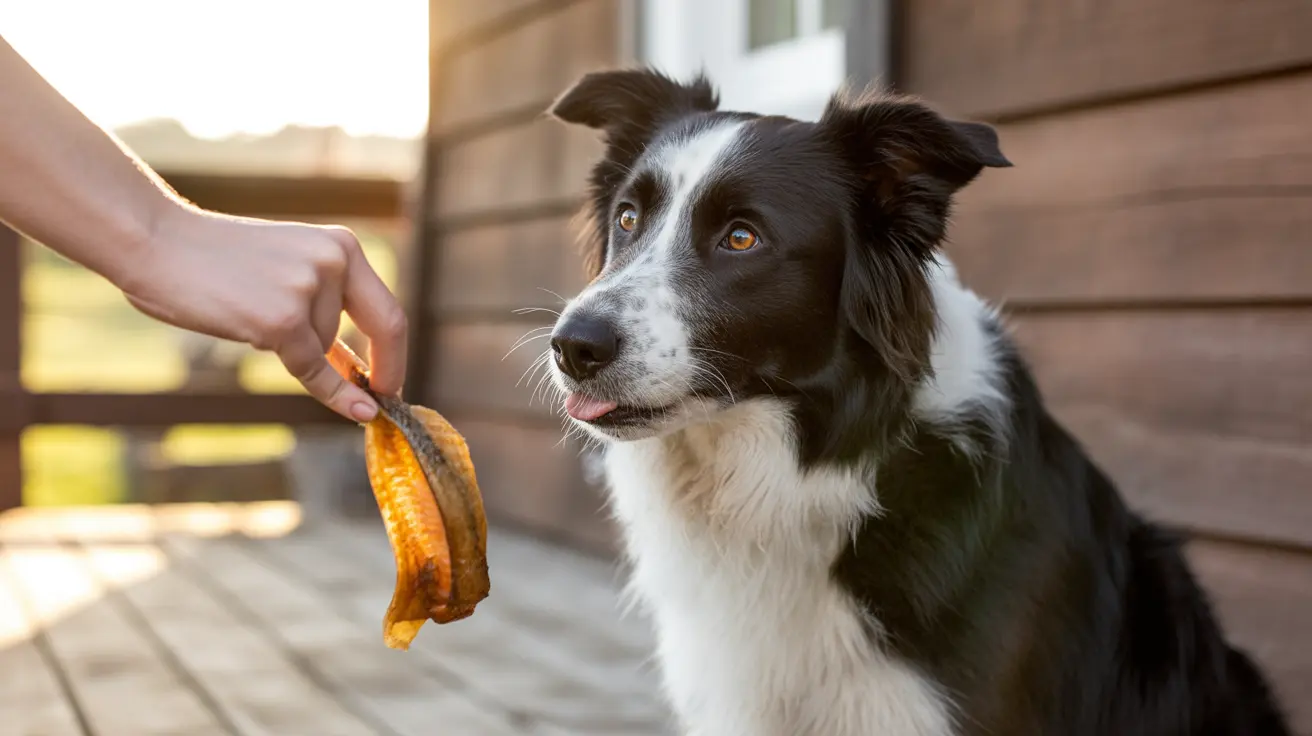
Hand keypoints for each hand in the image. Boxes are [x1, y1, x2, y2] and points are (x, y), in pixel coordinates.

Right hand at [119, 203, 406, 422]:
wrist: (157, 242)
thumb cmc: (213, 260)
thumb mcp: (287, 269)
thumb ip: (324, 305)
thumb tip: (357, 366)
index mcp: (341, 246)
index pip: (386, 306)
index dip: (396, 350)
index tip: (393, 379)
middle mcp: (335, 262)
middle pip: (384, 330)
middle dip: (389, 370)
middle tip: (386, 400)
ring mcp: (309, 290)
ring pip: (325, 348)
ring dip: (293, 347)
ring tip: (246, 312)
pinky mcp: (282, 320)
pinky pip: (314, 369)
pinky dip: (332, 393)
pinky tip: (355, 410)